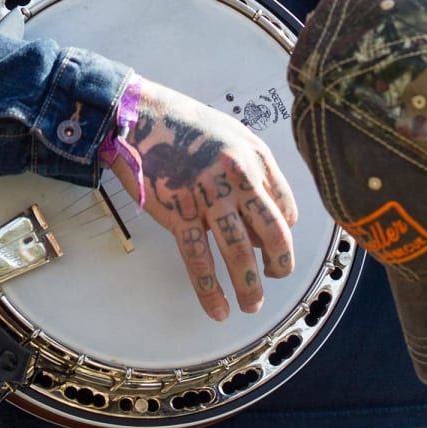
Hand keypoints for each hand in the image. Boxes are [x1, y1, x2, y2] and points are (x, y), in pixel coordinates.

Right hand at [106, 75, 297, 320]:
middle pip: (272, 233)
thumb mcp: (234, 135)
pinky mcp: (179, 214)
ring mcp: (208, 198)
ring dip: (250, 286)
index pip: (285, 207)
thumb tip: (264, 210)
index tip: (276, 245)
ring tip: (252, 304)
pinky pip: (200, 260)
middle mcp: (237, 179)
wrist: (142, 118)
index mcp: (255, 158)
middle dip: (279, 264)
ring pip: (239, 253)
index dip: (283, 232)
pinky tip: (218, 309)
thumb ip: (254, 168)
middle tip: (277, 277)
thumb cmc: (187, 125)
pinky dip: (211, 290)